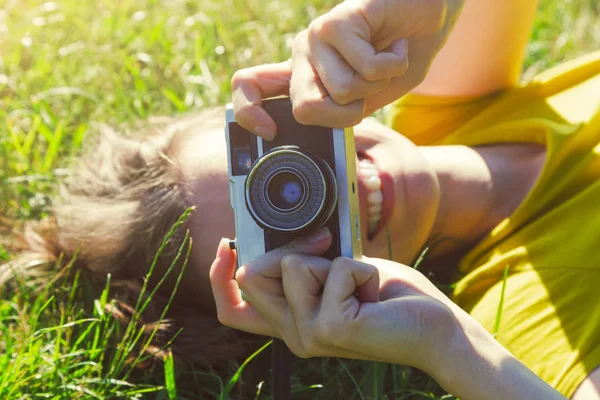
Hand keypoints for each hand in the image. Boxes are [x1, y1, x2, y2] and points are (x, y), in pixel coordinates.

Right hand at [209, 227, 460, 373]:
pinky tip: (375, 293)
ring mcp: (309, 335)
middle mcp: (294, 335)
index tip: (226, 246)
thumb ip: (302, 267)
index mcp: (291, 321)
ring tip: (360, 284)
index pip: (233, 310)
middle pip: (253, 276)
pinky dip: (359, 268)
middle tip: (326, 248)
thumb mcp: (335, 274)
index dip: (219, 278)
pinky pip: (333, 270)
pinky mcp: (332, 328)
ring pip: (291, 265)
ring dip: (332, 260)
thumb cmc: (390, 299)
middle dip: (288, 248)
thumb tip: (279, 244)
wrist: (437, 327)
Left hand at [232, 0, 464, 138]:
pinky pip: (368, 69)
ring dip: (378, 85)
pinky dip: (395, 65)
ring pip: (343, 91)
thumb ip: (344, 115)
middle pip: (305, 108)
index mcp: (303, 74)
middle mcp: (303, 54)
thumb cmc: (398, 57)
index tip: (269, 131)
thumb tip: (325, 136)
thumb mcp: (369, 99)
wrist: (431, 18)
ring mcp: (317, 36)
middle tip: (368, 91)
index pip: (249, 87)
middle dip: (347, 114)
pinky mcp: (339, 21)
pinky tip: (396, 44)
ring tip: (386, 59)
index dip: (248, 113)